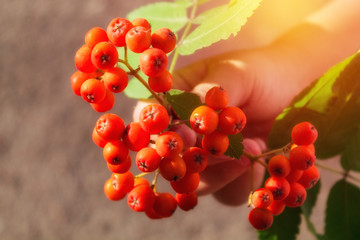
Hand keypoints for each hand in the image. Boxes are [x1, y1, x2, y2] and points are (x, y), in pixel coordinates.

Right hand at [171, 46, 314, 204]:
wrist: (296, 88)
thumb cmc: (261, 73)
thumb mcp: (235, 75)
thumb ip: (208, 94)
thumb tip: (188, 121)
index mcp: (177, 97)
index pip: (150, 116)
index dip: (159, 130)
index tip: (185, 137)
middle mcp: (185, 129)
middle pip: (167, 156)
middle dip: (191, 158)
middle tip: (220, 149)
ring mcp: (205, 154)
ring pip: (194, 180)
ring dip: (220, 171)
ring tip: (254, 147)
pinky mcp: (227, 173)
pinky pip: (224, 193)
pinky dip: (240, 182)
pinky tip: (259, 160)